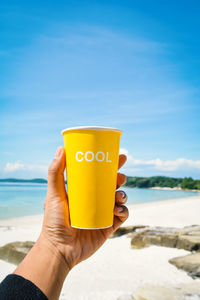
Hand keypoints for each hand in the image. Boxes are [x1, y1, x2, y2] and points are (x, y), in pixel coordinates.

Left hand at [41, 146, 128, 270]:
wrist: (60, 250)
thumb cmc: (53, 222)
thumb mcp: (54, 195)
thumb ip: (55, 173)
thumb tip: (61, 148)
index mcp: (84, 191)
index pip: (98, 174)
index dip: (109, 165)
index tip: (117, 155)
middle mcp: (94, 200)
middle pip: (112, 184)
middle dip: (119, 178)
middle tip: (120, 176)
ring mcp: (102, 213)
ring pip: (119, 199)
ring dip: (123, 194)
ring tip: (118, 195)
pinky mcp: (108, 226)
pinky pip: (122, 216)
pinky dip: (124, 211)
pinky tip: (118, 209)